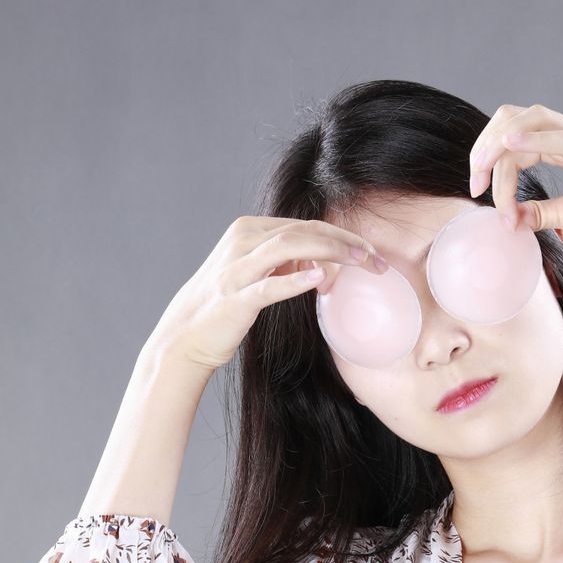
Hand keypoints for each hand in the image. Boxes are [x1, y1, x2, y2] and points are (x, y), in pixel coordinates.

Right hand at [148, 215, 388, 372]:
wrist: (184, 336)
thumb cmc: (224, 308)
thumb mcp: (256, 276)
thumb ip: (285, 265)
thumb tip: (321, 267)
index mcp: (250, 230)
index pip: (305, 226)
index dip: (342, 236)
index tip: (371, 253)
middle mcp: (243, 241)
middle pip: (303, 231)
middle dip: (345, 242)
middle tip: (377, 259)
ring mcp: (237, 268)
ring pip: (289, 247)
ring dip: (329, 252)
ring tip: (360, 262)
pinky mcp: (235, 297)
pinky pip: (269, 285)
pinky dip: (294, 280)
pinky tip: (319, 279)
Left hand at [468, 103, 562, 255]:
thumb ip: (540, 213)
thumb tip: (511, 219)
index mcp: (562, 143)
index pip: (511, 136)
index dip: (488, 160)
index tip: (479, 193)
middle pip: (512, 119)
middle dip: (485, 149)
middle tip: (475, 185)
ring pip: (529, 121)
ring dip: (499, 145)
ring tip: (483, 173)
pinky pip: (557, 137)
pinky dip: (530, 138)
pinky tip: (509, 145)